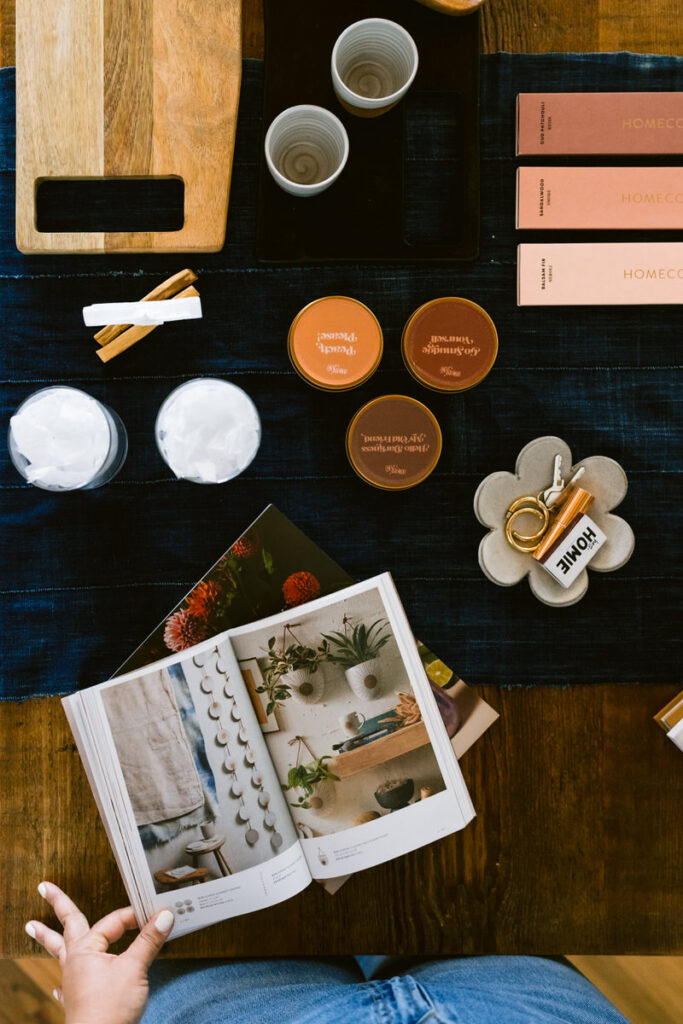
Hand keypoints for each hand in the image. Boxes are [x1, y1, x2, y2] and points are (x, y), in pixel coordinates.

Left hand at [25, 881, 173, 1023]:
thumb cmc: (110, 1009)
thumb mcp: (135, 968)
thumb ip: (149, 941)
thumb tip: (164, 916)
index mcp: (86, 950)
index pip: (112, 922)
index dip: (133, 916)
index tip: (154, 914)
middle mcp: (75, 963)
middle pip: (66, 927)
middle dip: (57, 906)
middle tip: (44, 888)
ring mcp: (74, 982)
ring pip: (59, 952)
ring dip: (48, 938)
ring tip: (32, 927)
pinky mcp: (78, 1001)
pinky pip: (65, 984)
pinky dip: (61, 981)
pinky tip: (57, 988)